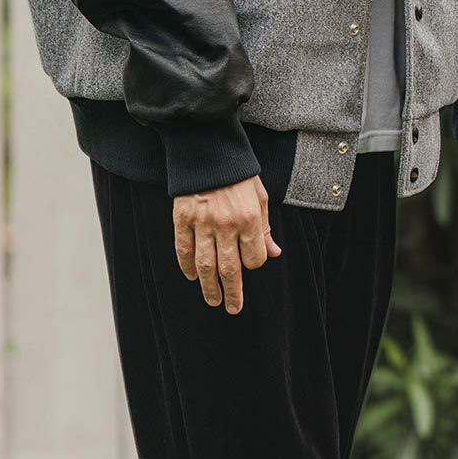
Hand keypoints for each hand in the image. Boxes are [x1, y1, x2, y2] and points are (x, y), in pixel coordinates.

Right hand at [173, 174, 280, 312]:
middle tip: (233, 308)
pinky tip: (192, 277)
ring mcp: (202, 222)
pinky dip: (187, 266)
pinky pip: (184, 249)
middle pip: (229, 268)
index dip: (254, 264)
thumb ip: (266, 228)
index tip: (251, 264)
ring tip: (214, 301)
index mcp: (249, 218)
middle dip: (233, 292)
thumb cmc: (239, 175)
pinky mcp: (182, 218)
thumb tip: (275, 254)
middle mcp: (226, 224)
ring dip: (209, 287)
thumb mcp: (261, 197)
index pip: (254, 257)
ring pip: (205, 265)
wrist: (208, 151)